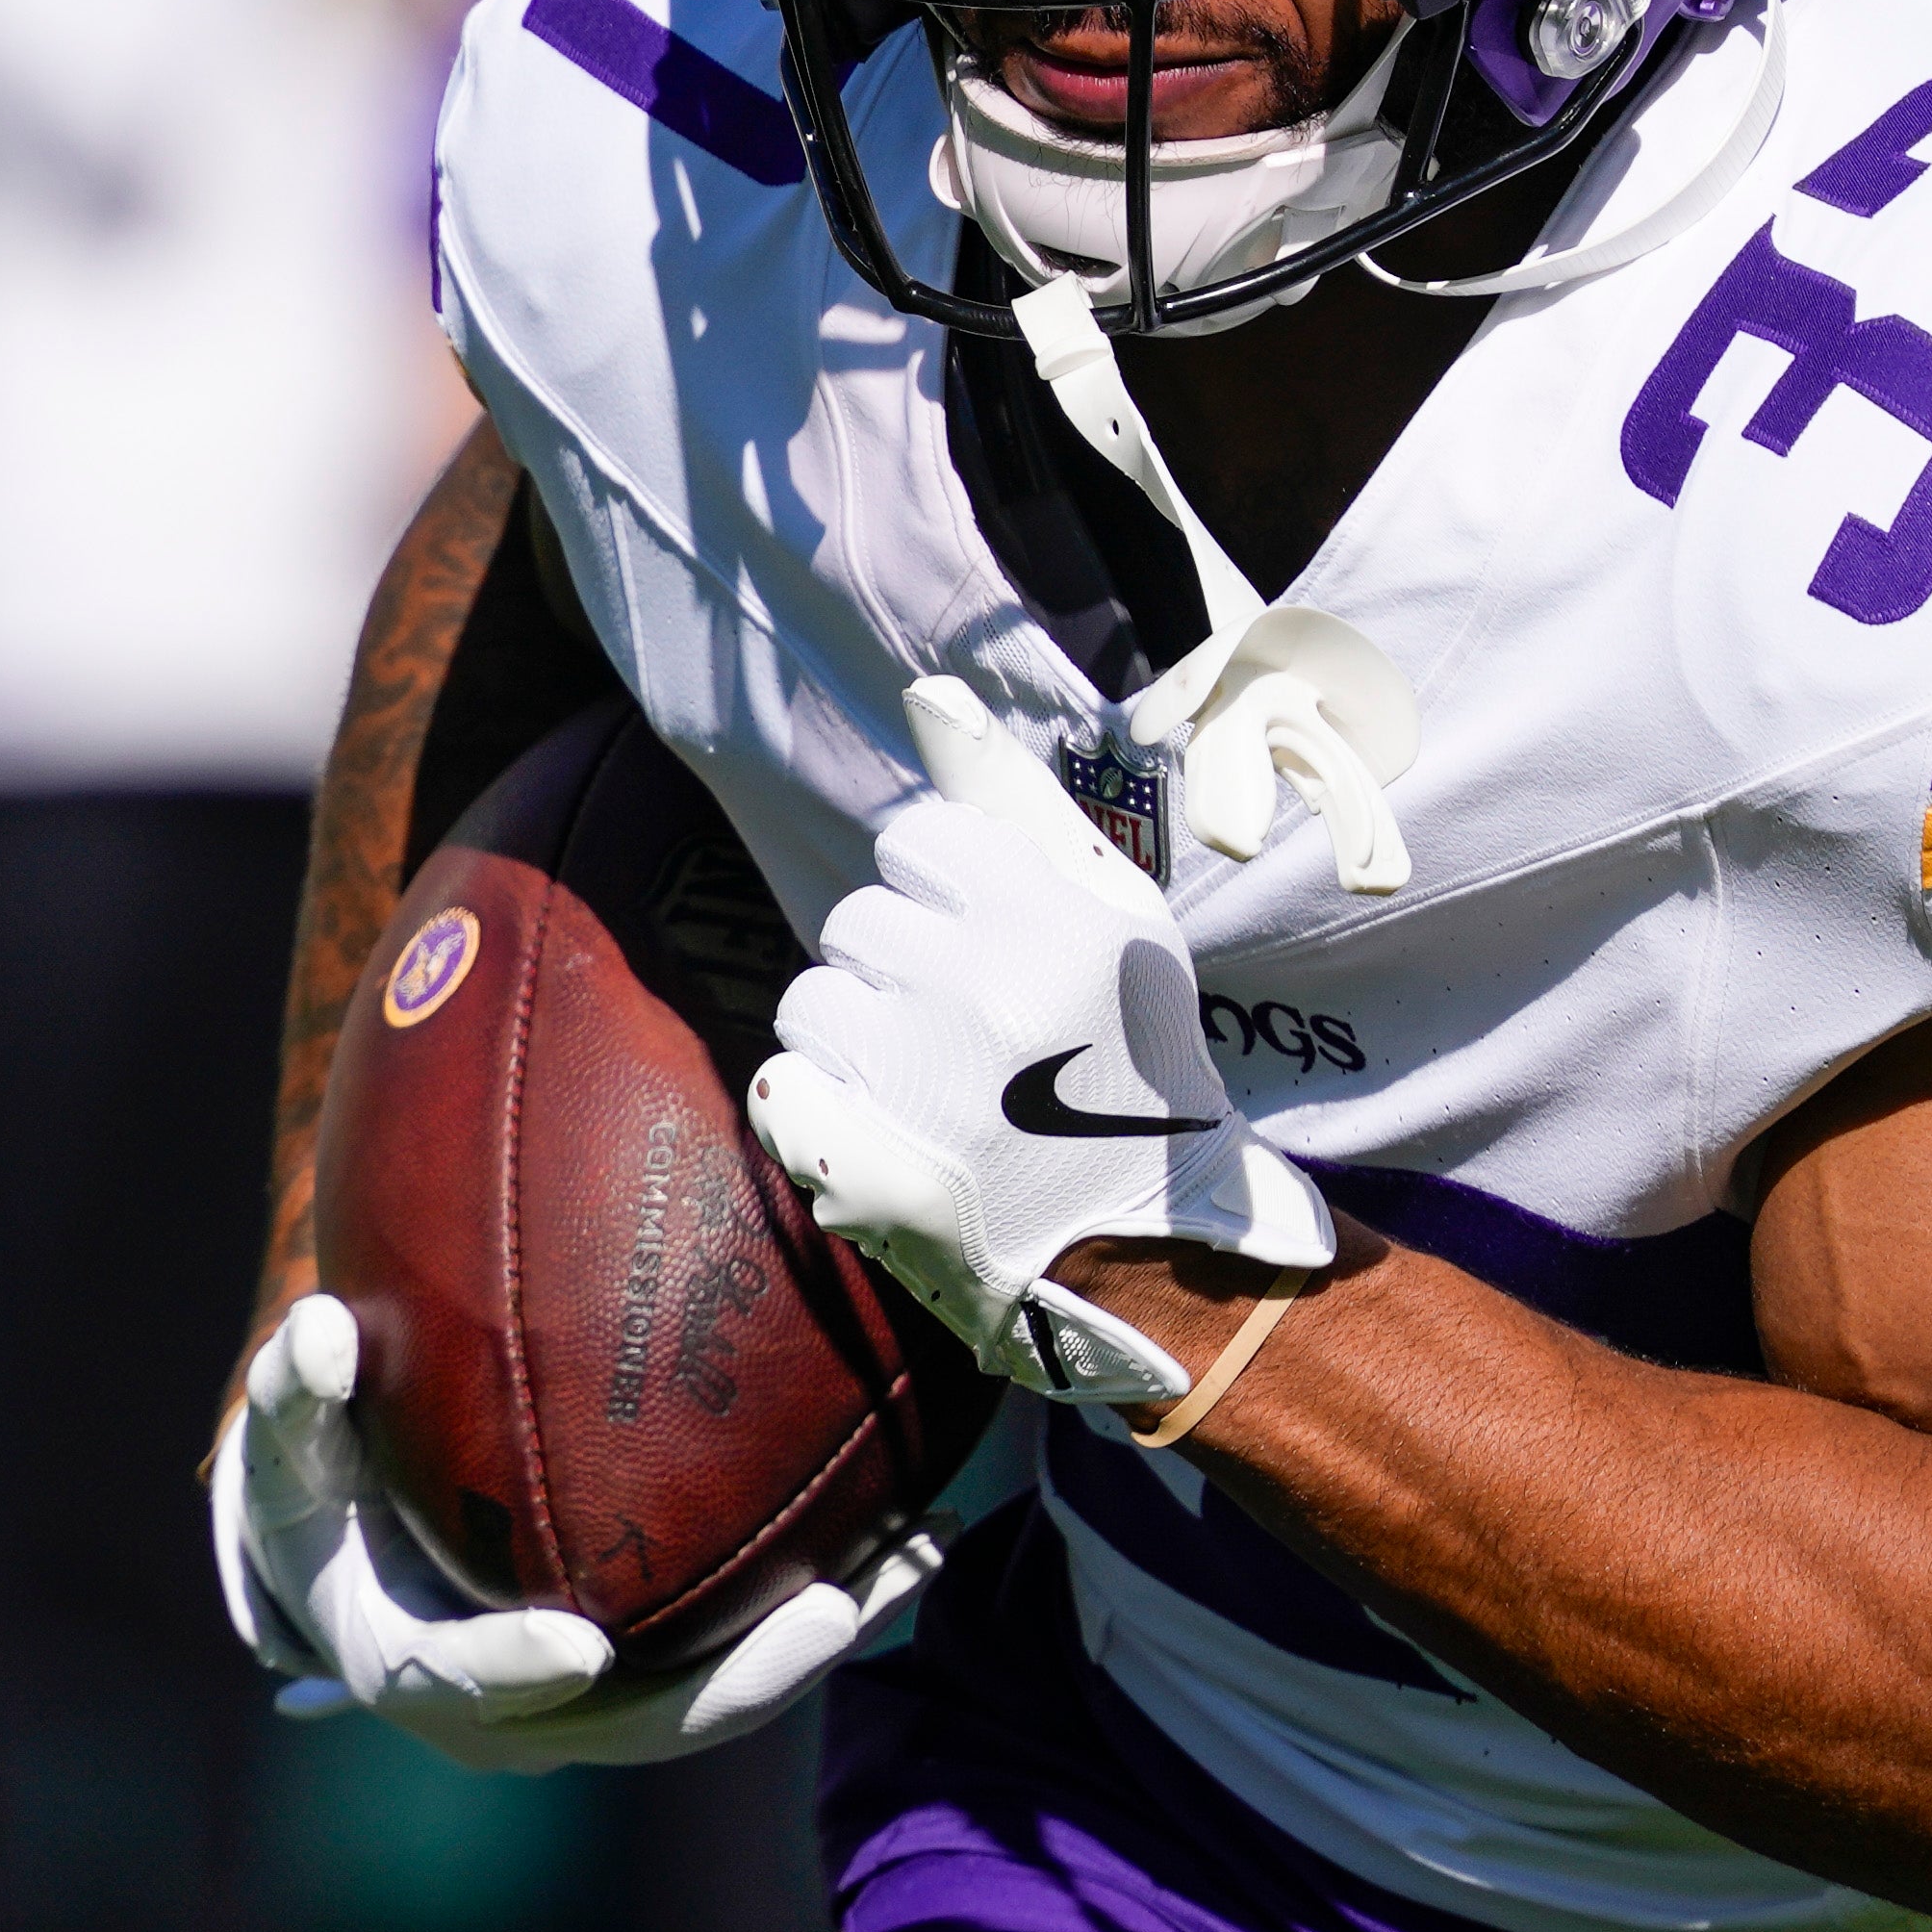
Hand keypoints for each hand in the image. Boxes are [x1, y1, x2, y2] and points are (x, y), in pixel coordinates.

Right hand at [209, 1294, 936, 1771]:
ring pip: (722, 1695)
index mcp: (414, 1670)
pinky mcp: (660, 1673)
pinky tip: (916, 1526)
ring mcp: (600, 1707)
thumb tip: (318, 1330)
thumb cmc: (328, 1485)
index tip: (581, 1648)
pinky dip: (831, 1602)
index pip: (467, 1685)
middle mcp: (519, 1719)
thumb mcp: (293, 1444)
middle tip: (829, 1610)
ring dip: (826, 1637)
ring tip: (923, 1553)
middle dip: (740, 1681)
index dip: (519, 1672)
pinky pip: (750, 1651)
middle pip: (641, 1724)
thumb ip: (301, 1392)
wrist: (366, 1556)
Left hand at [745, 680, 1335, 1405]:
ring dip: (855, 1038)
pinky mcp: (869, 1174)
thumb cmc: (1129, 1062)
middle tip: (971, 1038)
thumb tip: (927, 689)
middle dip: (900, 969)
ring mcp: (924, 1091)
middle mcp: (990, 996)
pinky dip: (819, 1109)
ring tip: (931, 1089)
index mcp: (1057, 925)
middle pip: (858, 920)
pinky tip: (884, 1134)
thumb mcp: (1111, 915)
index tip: (993, 955)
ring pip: (811, 999)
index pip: (916, 842)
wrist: (1149, 1242)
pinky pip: (781, 1086)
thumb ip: (1014, 800)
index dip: (946, 898)